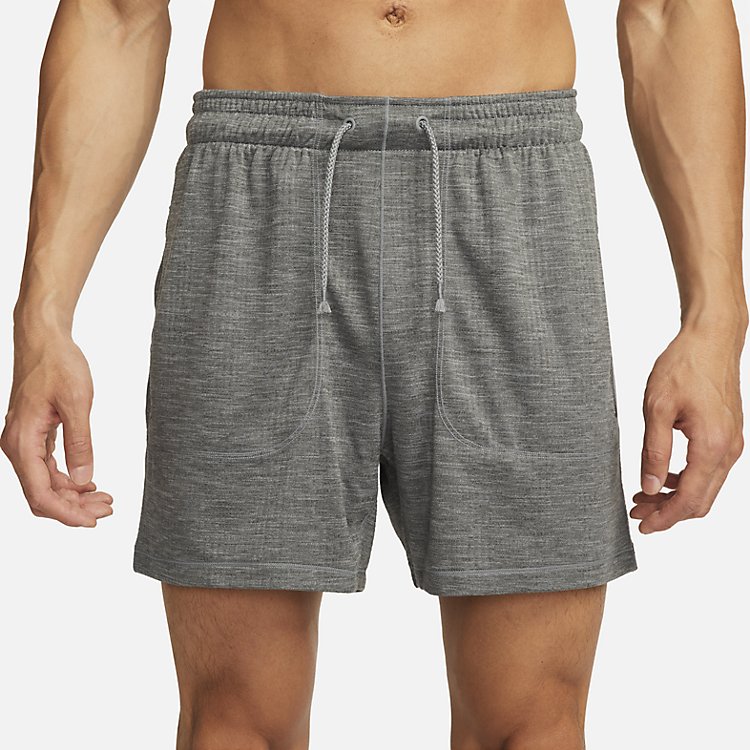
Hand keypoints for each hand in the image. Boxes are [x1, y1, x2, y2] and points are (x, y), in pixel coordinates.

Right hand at [1, 332, 112, 526]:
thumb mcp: (77, 403)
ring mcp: (24, 442)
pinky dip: (68, 479)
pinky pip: (47, 468)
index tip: (92, 521)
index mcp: (22, 442)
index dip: (66, 513)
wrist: (44, 339)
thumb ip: (80, 443)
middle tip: (107, 509)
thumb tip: (83, 479)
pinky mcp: (34, 435)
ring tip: (104, 499)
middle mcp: (17, 446)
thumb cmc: (58, 364)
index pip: (40, 493)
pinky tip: (90, 484)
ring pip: (46, 483)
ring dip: (73, 495)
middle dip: (74, 507)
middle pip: (42, 494)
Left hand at [632, 324, 744, 533]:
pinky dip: (686, 481)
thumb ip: (653, 451)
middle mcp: (728, 450)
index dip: (665, 518)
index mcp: (711, 446)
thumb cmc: (684, 366)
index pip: (690, 500)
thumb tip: (649, 487)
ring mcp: (731, 444)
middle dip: (667, 512)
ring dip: (675, 497)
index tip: (642, 526)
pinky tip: (662, 476)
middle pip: (701, 501)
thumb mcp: (656, 408)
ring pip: (705, 488)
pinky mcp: (727, 436)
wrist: (710, 340)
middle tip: (636, 512)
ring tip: (643, 495)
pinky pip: (709, 471)